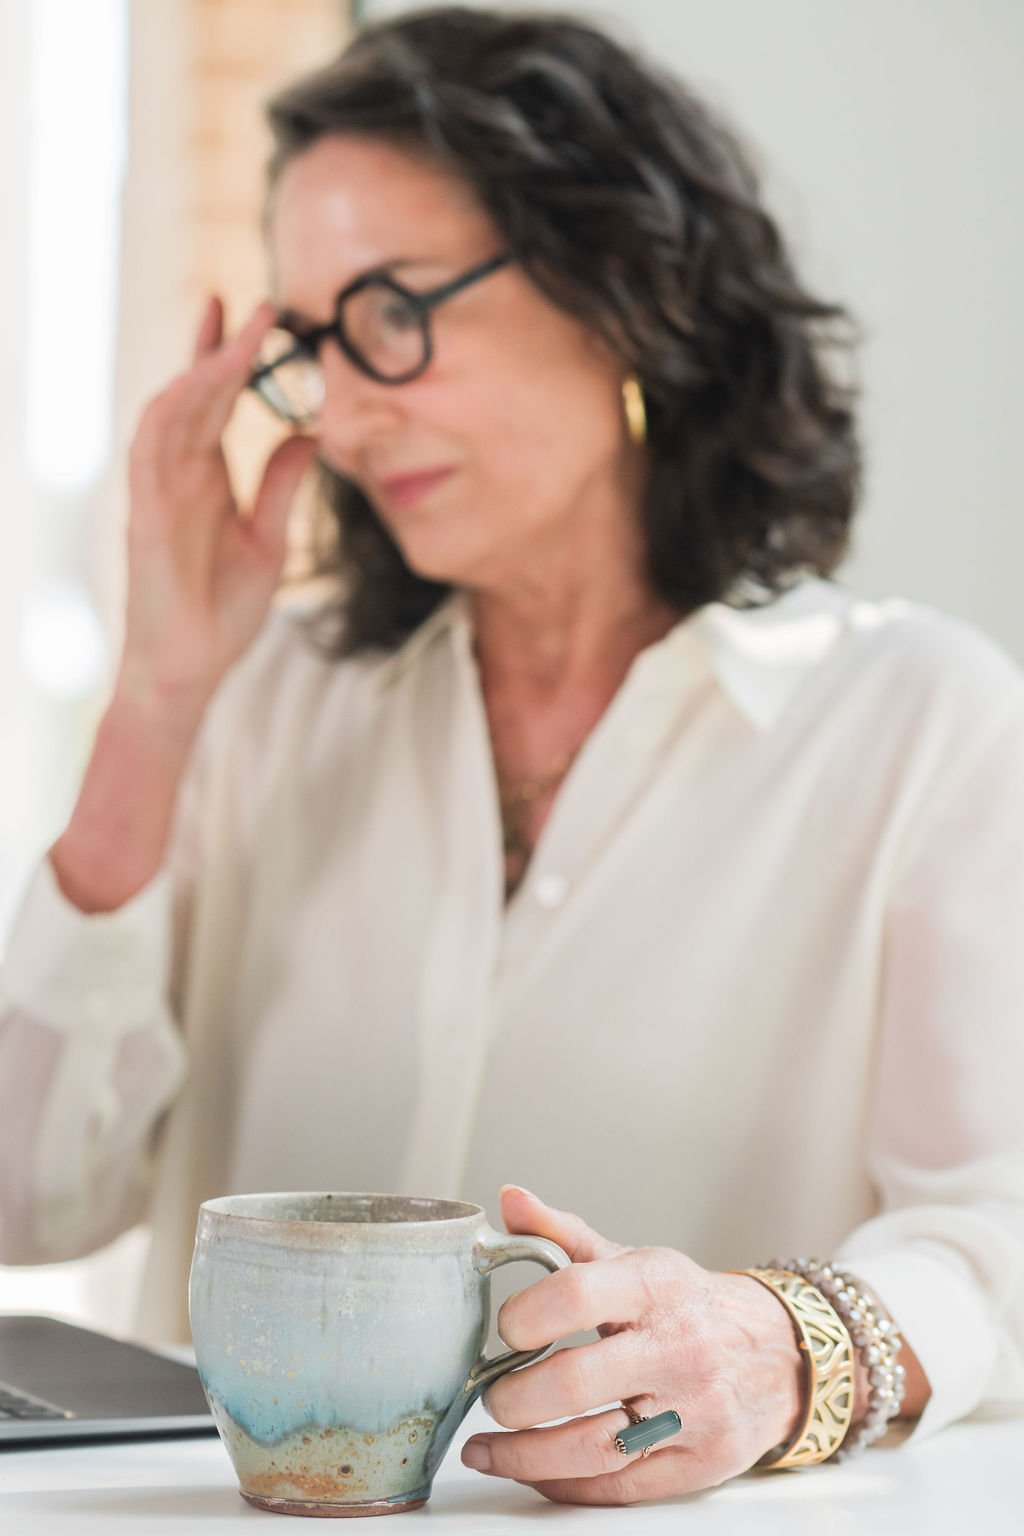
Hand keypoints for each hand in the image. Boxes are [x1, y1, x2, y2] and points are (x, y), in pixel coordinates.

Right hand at [119, 295, 318, 726]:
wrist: (193, 668)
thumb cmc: (223, 610)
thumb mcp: (270, 538)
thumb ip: (282, 484)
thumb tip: (311, 433)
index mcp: (206, 477)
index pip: (218, 402)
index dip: (233, 356)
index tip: (261, 315)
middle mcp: (178, 475)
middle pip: (195, 394)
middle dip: (223, 347)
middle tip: (259, 304)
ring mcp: (157, 492)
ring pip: (171, 412)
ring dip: (200, 369)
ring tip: (236, 333)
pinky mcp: (143, 516)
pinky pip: (149, 455)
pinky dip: (169, 416)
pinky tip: (191, 385)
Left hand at [461, 1186, 805, 1505]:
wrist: (776, 1351)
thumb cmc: (686, 1304)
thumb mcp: (633, 1260)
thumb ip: (562, 1234)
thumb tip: (510, 1199)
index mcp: (655, 1286)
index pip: (577, 1294)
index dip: (524, 1315)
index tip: (503, 1330)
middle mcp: (679, 1347)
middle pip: (574, 1383)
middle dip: (514, 1398)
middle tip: (489, 1397)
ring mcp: (694, 1411)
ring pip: (593, 1449)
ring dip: (524, 1456)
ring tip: (485, 1449)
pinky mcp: (700, 1464)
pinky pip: (619, 1488)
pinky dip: (565, 1485)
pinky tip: (533, 1470)